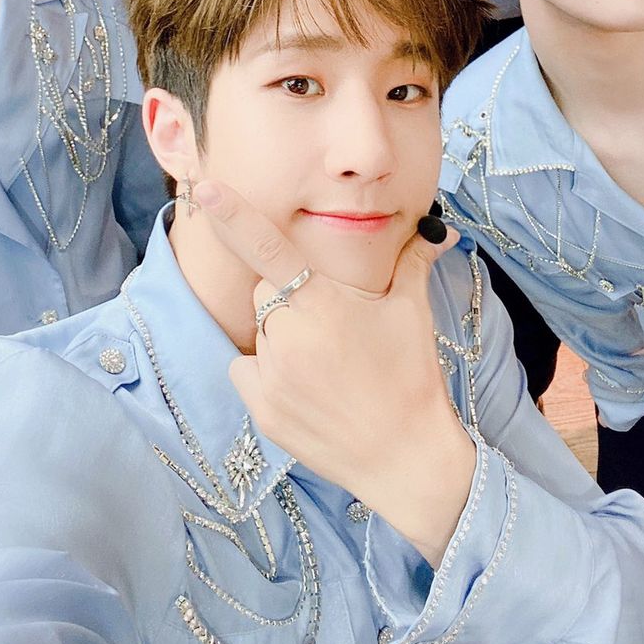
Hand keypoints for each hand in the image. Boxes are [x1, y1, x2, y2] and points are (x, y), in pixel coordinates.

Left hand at [197, 180, 475, 566]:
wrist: (407, 456)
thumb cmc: (411, 376)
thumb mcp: (412, 311)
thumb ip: (413, 261)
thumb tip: (440, 228)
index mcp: (323, 301)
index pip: (269, 246)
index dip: (233, 215)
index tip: (203, 188)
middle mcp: (290, 333)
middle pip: (267, 291)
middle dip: (290, 299)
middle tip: (332, 329)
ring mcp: (272, 374)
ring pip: (260, 332)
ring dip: (282, 338)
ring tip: (326, 366)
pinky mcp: (262, 408)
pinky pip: (248, 370)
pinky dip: (267, 373)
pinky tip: (307, 390)